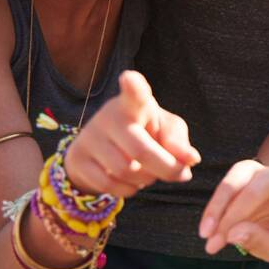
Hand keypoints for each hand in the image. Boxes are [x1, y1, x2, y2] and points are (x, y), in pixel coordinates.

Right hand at [64, 71, 199, 197]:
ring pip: (126, 171)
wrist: (102, 149)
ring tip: (149, 172)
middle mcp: (109, 116)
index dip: (133, 87)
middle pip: (141, 151)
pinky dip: (128, 189)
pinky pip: (109, 184)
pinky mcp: (77, 159)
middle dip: (168, 169)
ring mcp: (90, 137)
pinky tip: (131, 181)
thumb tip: (191, 160)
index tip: (130, 78)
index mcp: (133, 103)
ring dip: (147, 180)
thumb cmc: (145, 132)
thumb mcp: (166, 130)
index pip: (134, 95)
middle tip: (182, 174)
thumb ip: (179, 142)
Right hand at [198, 107, 268, 261]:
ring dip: (228, 213)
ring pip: (249, 187)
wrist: (255, 224)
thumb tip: (236, 230)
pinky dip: (215, 210)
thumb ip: (259, 242)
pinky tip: (207, 230)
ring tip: (212, 240)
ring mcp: (265, 175)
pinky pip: (227, 189)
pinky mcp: (243, 173)